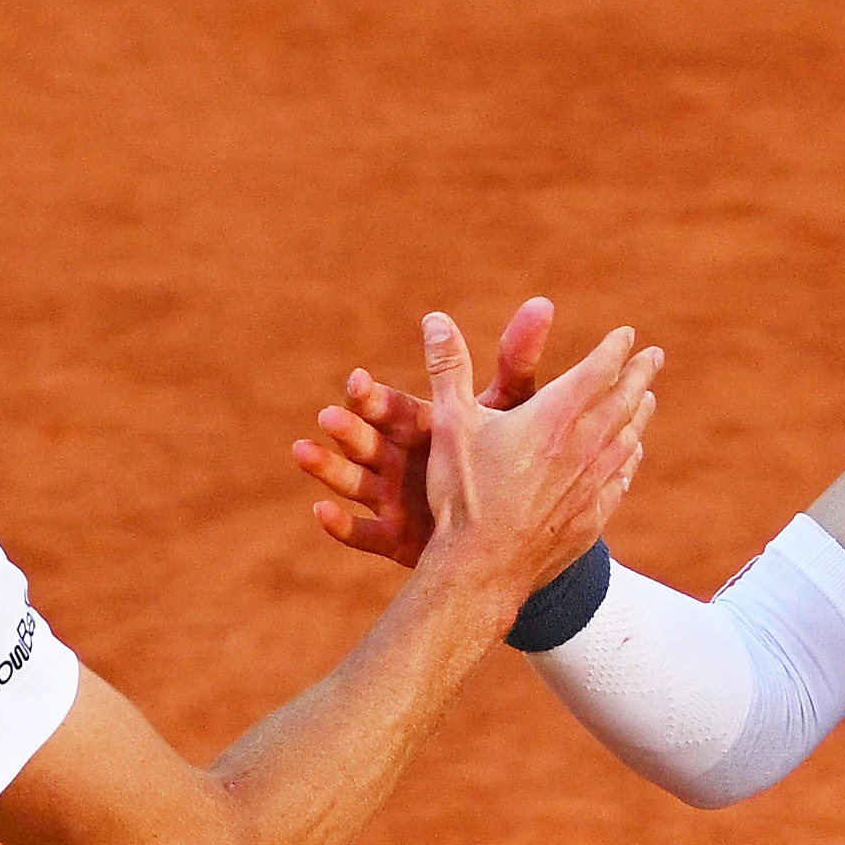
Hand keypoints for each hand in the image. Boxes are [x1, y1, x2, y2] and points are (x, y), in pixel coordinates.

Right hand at [293, 297, 554, 566]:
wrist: (500, 530)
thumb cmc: (505, 461)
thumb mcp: (509, 411)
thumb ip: (516, 362)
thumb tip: (542, 304)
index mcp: (422, 428)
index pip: (392, 408)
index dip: (374, 396)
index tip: (357, 380)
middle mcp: (399, 460)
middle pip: (369, 441)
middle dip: (348, 428)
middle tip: (328, 415)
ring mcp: (394, 500)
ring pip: (356, 482)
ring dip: (329, 467)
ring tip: (302, 452)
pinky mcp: (395, 539)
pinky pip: (364, 533)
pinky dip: (342, 524)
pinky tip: (320, 512)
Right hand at [405, 305, 656, 601]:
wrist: (481, 569)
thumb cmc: (463, 496)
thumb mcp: (450, 425)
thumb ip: (448, 369)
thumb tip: (436, 320)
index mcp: (553, 418)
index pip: (598, 372)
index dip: (614, 350)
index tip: (627, 336)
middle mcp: (582, 448)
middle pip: (623, 403)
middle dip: (639, 375)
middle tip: (654, 357)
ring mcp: (590, 486)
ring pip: (626, 441)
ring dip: (639, 415)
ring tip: (648, 399)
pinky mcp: (590, 520)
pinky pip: (618, 482)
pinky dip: (628, 461)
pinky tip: (631, 456)